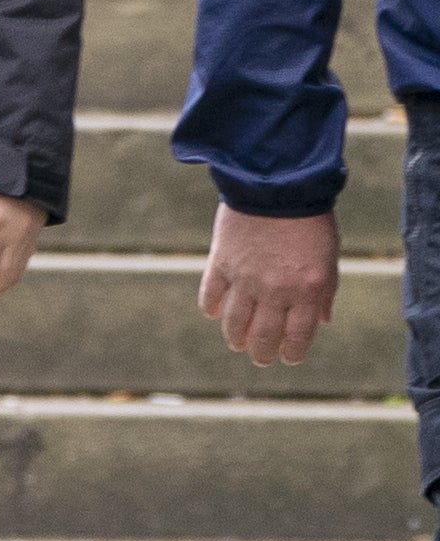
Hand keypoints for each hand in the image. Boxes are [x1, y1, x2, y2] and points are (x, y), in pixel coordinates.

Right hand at [198, 203, 338, 364]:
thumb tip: (321, 321)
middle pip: (264, 337)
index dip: (291, 353)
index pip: (297, 337)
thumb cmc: (310, 219)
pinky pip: (211, 296)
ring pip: (235, 324)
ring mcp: (246, 279)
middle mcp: (276, 291)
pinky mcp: (222, 263)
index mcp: (306, 291)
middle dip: (262, 353)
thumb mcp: (328, 257)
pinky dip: (212, 308)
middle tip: (260, 357)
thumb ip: (324, 291)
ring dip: (236, 338)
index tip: (286, 358)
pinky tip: (215, 312)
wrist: (277, 182)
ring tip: (237, 342)